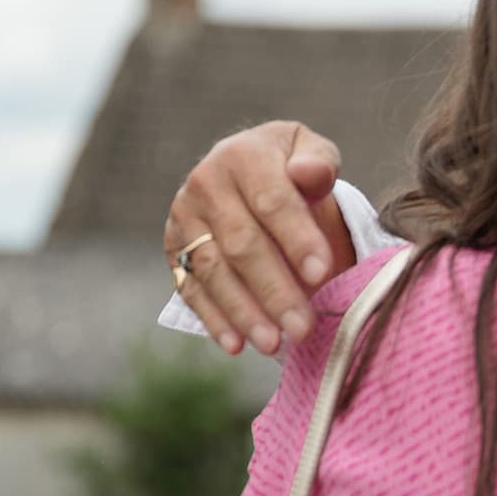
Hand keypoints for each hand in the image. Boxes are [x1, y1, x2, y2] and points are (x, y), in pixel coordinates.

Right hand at [162, 121, 353, 354]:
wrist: (248, 168)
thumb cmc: (291, 166)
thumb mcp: (311, 151)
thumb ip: (319, 162)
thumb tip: (311, 174)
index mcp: (243, 156)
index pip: (272, 201)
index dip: (297, 238)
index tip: (322, 273)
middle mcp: (206, 184)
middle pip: (242, 244)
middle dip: (274, 289)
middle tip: (302, 327)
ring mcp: (184, 218)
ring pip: (214, 271)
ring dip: (243, 312)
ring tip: (273, 343)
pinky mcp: (173, 248)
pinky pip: (191, 288)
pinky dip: (213, 319)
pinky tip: (236, 345)